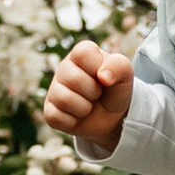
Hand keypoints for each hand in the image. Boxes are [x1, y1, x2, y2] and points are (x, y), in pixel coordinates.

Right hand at [43, 39, 133, 156]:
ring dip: (84, 108)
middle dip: (93, 92)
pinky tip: (78, 117)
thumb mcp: (126, 75)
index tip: (105, 77)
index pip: (83, 53)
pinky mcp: (49, 111)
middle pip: (73, 79)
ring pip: (64, 99)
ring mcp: (54, 90)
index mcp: (81, 54)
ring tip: (88, 105)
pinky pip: (56, 117)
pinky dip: (73, 121)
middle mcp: (64, 68)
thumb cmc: (115, 90)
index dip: (98, 68)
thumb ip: (119, 66)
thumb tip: (103, 77)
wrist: (113, 118)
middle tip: (97, 94)